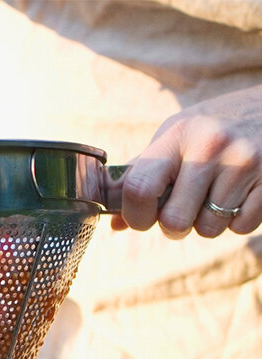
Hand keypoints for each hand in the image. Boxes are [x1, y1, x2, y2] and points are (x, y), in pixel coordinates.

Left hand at [112, 85, 261, 237]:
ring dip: (208, 223)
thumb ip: (142, 177)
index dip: (135, 216)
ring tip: (216, 195)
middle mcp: (210, 146)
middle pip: (174, 221)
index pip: (138, 189)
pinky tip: (240, 195)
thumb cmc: (213, 129)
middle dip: (174, 227)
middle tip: (183, 210)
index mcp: (177, 135)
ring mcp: (244, 162)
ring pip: (208, 229)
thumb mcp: (175, 138)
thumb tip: (115, 223)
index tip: (142, 218)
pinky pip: (240, 228)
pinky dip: (236, 221)